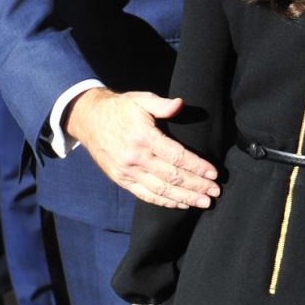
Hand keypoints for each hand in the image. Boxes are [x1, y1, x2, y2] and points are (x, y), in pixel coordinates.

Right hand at [64, 88, 219, 208]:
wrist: (88, 120)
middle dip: (196, 186)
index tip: (214, 174)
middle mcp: (136, 158)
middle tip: (215, 192)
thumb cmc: (120, 108)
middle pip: (172, 176)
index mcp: (144, 138)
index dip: (197, 167)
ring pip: (160, 190)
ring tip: (203, 203)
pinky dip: (163, 202)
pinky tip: (179, 204)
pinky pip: (144, 194)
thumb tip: (179, 104)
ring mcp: (127, 171)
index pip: (177, 156)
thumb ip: (162, 104)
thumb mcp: (141, 99)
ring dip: (184, 198)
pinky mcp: (121, 179)